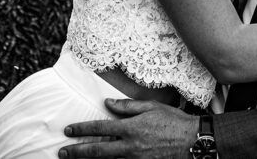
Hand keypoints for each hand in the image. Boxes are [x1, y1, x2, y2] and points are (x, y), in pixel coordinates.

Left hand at [59, 99, 195, 158]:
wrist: (193, 141)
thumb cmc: (174, 121)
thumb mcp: (150, 107)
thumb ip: (127, 106)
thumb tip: (107, 103)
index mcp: (131, 128)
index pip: (100, 128)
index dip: (82, 129)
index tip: (68, 130)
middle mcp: (130, 146)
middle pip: (97, 151)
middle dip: (77, 151)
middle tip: (62, 152)